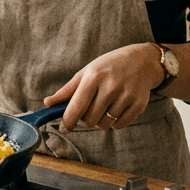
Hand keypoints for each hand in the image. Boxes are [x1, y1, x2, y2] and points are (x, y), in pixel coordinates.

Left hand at [42, 43, 163, 131]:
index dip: (68, 121)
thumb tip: (47, 103)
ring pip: (104, 125)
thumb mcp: (87, 72)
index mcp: (94, 76)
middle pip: (90, 119)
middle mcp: (111, 86)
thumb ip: (67, 90)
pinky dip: (114, 122)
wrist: (142, 61)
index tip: (63, 128)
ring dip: (100, 122)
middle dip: (84, 120)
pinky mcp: (139, 105)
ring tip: (103, 107)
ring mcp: (126, 96)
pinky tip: (116, 108)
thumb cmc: (109, 67)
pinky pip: (119, 126)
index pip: (77, 106)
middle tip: (88, 110)